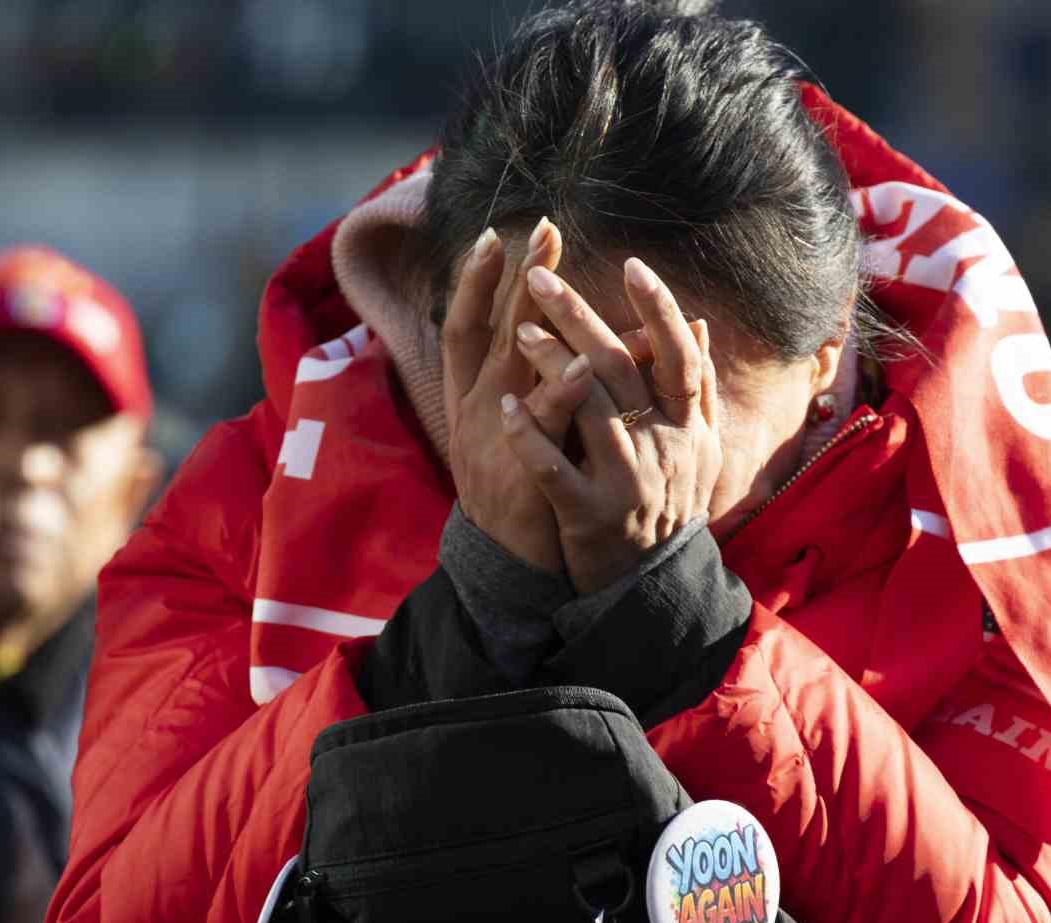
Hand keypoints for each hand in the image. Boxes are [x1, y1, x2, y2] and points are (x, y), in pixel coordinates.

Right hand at [443, 219, 594, 571]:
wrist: (514, 567)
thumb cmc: (527, 491)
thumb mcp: (525, 432)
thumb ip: (541, 384)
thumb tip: (579, 339)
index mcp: (473, 398)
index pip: (467, 327)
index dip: (477, 281)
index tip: (494, 233)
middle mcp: (477, 409)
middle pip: (492, 330)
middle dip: (515, 278)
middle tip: (539, 228)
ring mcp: (495, 437)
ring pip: (512, 365)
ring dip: (532, 315)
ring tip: (550, 271)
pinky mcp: (523, 469)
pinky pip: (545, 424)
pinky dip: (562, 390)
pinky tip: (583, 363)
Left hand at [502, 257, 721, 593]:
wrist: (649, 584)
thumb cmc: (669, 502)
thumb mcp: (697, 446)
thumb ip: (696, 386)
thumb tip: (696, 322)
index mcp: (688, 426)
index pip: (679, 356)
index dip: (659, 309)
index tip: (632, 265)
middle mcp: (663, 449)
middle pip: (621, 369)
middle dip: (579, 317)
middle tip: (539, 275)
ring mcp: (626, 484)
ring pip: (588, 412)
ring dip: (551, 365)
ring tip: (518, 328)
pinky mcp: (589, 516)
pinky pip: (554, 470)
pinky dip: (529, 437)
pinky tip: (503, 407)